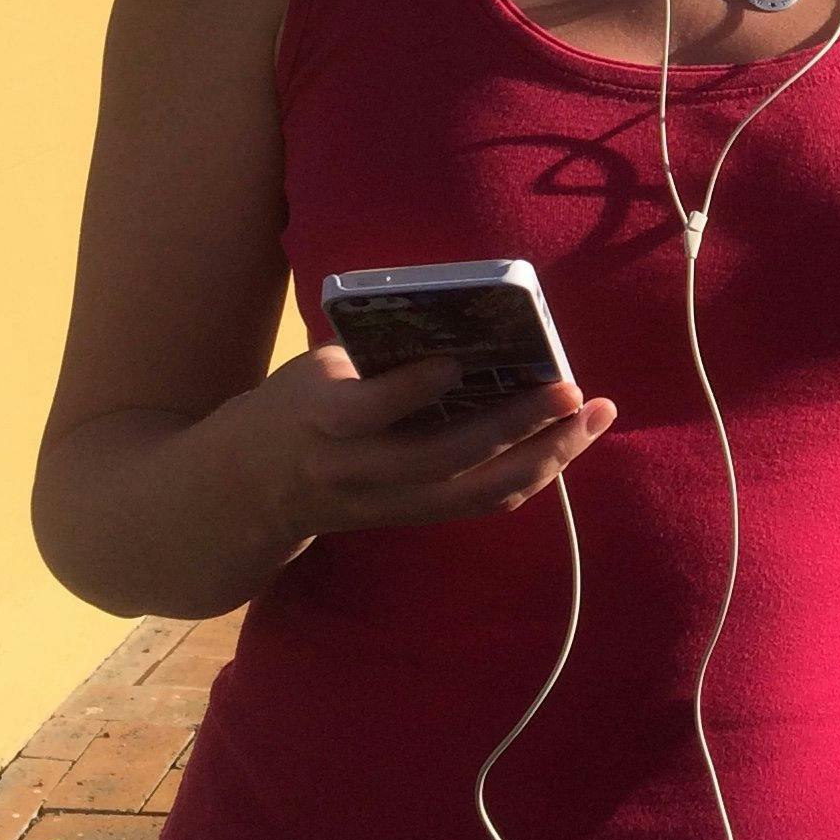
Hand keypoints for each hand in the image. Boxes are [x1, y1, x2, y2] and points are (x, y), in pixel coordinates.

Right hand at [220, 344, 615, 555]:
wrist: (244, 495)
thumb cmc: (292, 408)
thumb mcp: (316, 368)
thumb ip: (380, 352)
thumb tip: (465, 320)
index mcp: (321, 420)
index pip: (366, 411)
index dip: (411, 390)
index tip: (456, 362)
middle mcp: (356, 471)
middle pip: (443, 459)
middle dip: (515, 427)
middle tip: (570, 390)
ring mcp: (387, 503)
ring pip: (476, 493)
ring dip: (545, 457)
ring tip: (595, 417)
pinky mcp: (412, 518)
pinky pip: (481, 504)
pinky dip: (532, 473)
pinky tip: (569, 441)